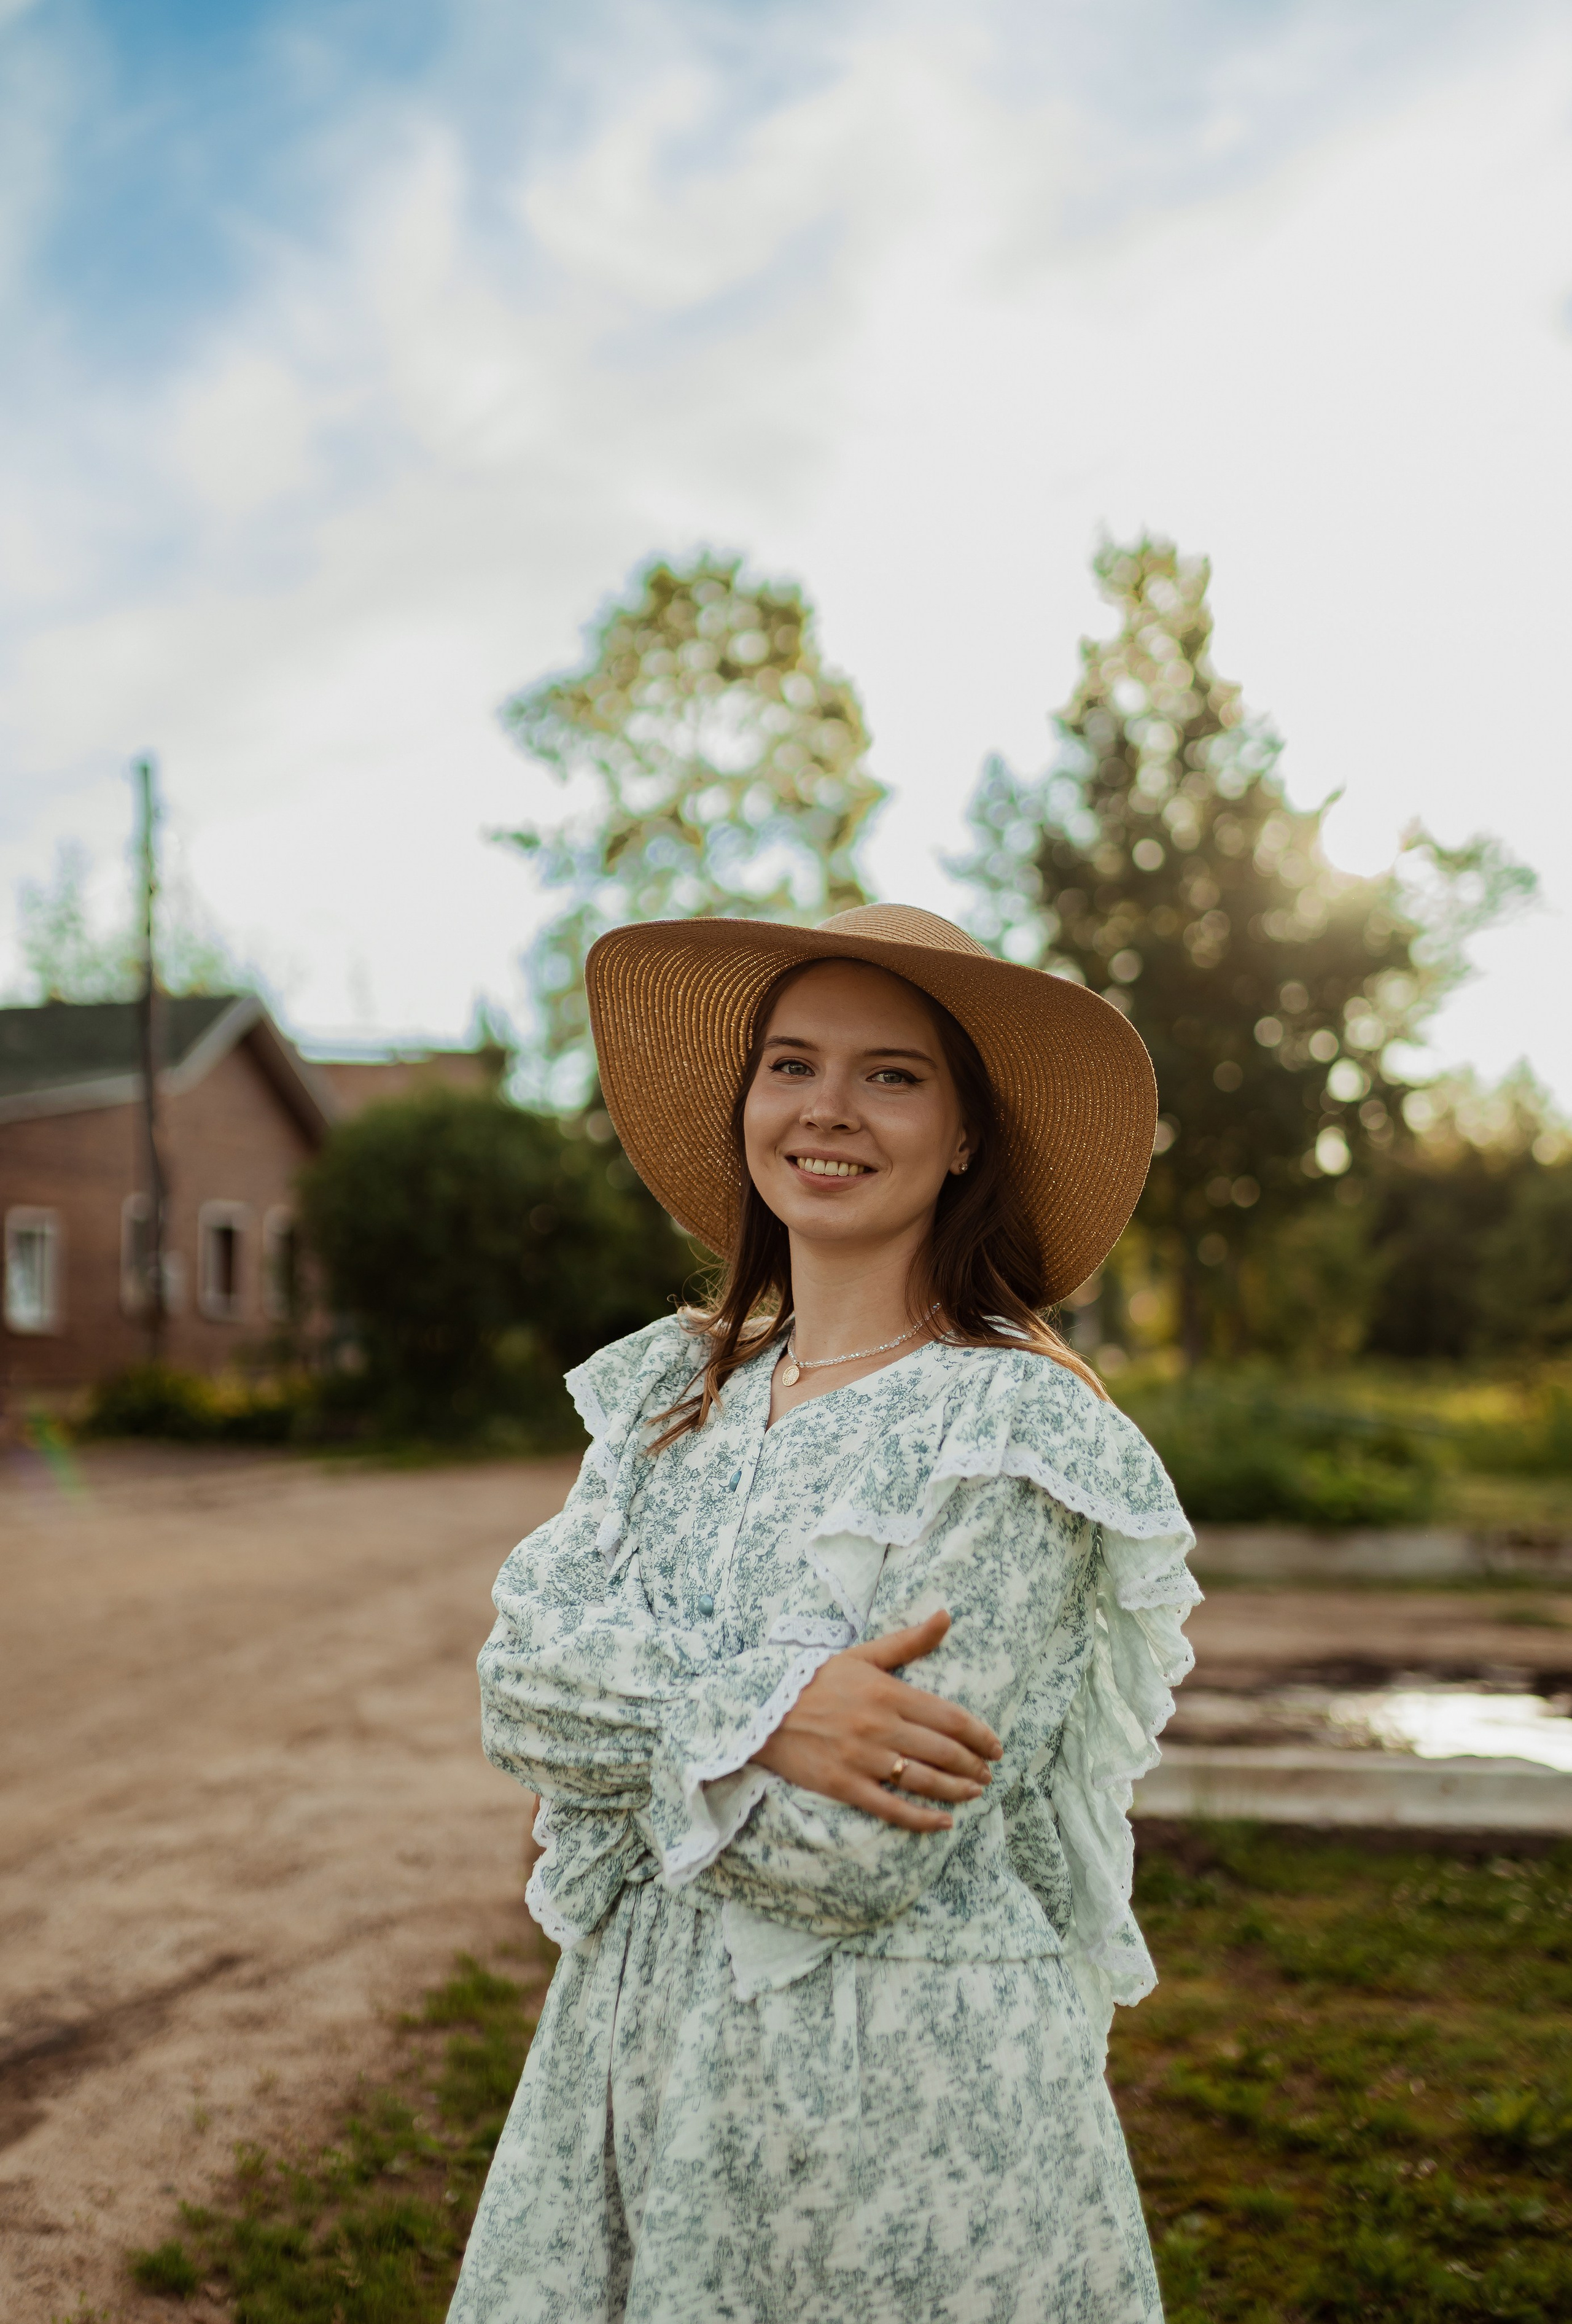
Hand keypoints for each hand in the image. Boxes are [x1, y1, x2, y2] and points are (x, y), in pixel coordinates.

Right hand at [749, 1610, 1002, 1830]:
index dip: (979, 1736)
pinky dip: (921, 1818)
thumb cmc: (815, 1679)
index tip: (996, 1747)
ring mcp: (862, 1759)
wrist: (761, 1709)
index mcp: (888, 1693)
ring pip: (923, 1781)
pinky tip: (943, 1822)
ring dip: (956, 1790)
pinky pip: (891, 1807)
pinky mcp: (844, 1785)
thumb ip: (908, 1641)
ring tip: (975, 1793)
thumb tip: (946, 1615)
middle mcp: (881, 1727)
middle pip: (943, 1752)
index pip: (950, 1718)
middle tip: (988, 1773)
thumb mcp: (862, 1654)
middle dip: (973, 1765)